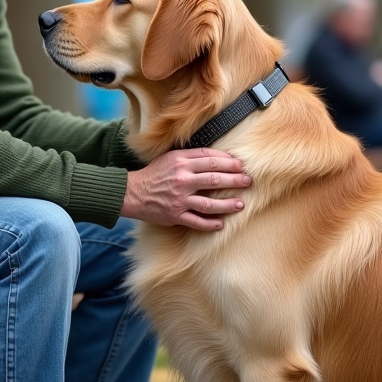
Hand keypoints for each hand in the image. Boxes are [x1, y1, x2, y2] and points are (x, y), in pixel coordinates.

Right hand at [121, 148, 250, 231]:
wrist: (132, 193)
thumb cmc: (155, 173)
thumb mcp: (170, 158)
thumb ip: (191, 156)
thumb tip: (217, 156)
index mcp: (181, 162)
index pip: (211, 160)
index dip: (229, 162)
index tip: (241, 165)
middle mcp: (182, 180)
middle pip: (214, 179)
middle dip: (235, 180)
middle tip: (248, 181)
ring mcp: (179, 199)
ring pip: (208, 204)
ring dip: (227, 204)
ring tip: (240, 204)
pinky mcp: (175, 215)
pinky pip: (196, 222)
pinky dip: (210, 224)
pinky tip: (221, 224)